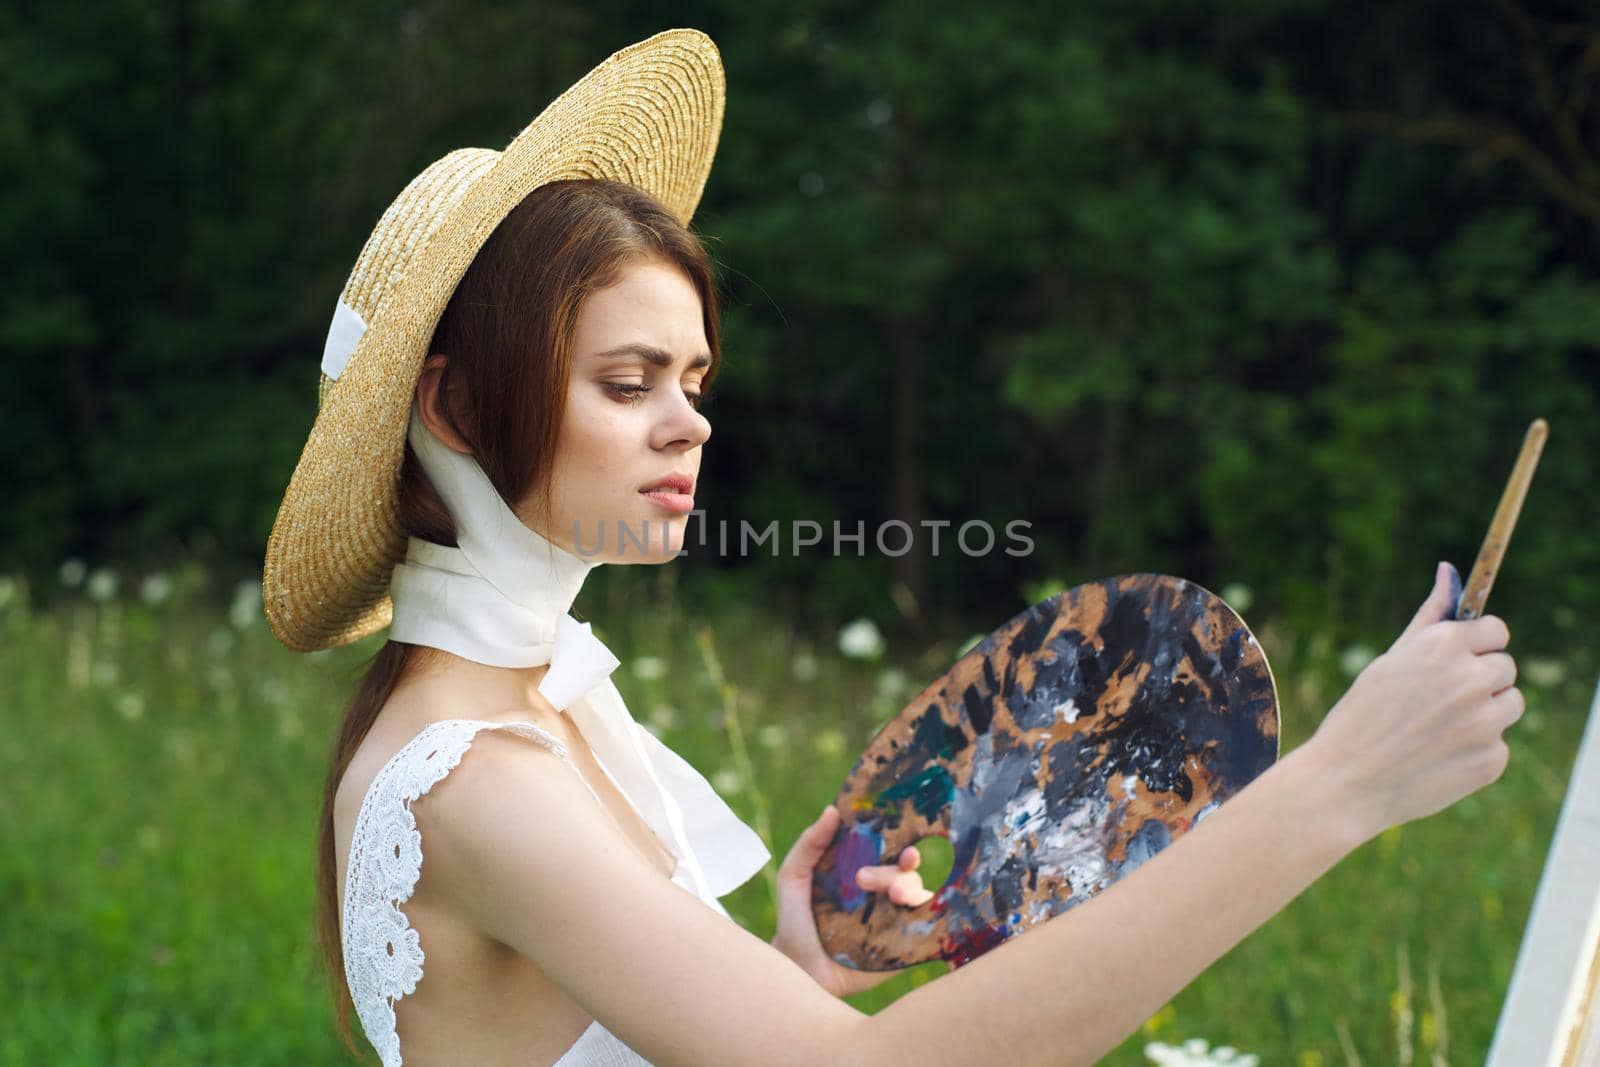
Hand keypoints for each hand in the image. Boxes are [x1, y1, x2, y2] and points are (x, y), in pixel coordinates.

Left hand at [770, 803, 934, 997]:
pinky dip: (928, 925)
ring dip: (911, 894)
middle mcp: (884, 895)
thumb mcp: (794, 875)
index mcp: (866, 872)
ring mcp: (893, 923)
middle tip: (871, 881)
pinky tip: (918, 921)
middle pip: (907, 877)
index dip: (906, 851)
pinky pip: (923, 936)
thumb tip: (832, 810)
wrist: (794, 968)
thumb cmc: (794, 919)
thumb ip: (810, 843)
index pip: (894, 855)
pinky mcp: (899, 951)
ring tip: (892, 897)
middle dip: (898, 874)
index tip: (906, 851)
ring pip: (919, 902)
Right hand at [1307, 561, 1524, 840]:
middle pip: (1505, 667)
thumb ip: (1428, 617)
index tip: (1461, 657)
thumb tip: (1447, 571)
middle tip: (1439, 701)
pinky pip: (1498, 744)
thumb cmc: (1361, 715)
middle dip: (1480, 679)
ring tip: (1439, 729)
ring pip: (1509, 706)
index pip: (1496, 630)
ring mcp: (1486, 722)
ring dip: (1484, 713)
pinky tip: (1438, 756)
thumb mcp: (1391, 660)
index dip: (1477, 644)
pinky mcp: (1493, 760)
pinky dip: (1475, 749)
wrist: (1347, 782)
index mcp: (1444, 647)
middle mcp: (1471, 679)